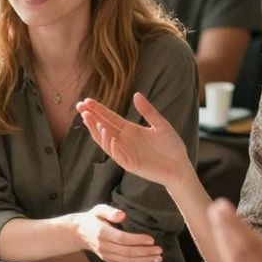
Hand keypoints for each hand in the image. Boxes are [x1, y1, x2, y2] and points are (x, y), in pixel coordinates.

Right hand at [69, 204, 162, 261]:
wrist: (79, 233)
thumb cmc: (92, 219)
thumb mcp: (98, 210)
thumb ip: (110, 211)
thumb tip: (122, 215)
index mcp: (102, 233)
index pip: (122, 239)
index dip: (137, 240)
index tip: (151, 239)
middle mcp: (104, 246)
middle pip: (127, 252)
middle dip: (145, 252)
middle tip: (159, 251)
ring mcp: (106, 256)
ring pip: (127, 261)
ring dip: (144, 261)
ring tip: (157, 258)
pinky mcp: (108, 261)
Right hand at [77, 93, 192, 189]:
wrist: (181, 167)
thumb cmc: (172, 147)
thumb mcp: (160, 124)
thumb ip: (148, 111)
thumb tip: (136, 94)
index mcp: (130, 130)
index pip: (110, 118)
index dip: (98, 109)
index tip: (86, 101)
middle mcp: (124, 141)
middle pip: (103, 127)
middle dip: (91, 118)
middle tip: (80, 107)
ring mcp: (126, 153)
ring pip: (106, 141)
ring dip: (97, 130)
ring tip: (90, 118)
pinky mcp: (130, 164)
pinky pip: (117, 154)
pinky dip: (111, 144)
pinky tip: (107, 133)